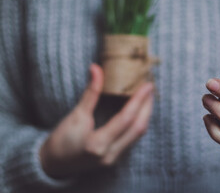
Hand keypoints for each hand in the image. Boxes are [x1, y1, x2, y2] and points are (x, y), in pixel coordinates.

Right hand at [39, 64, 153, 177]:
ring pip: (138, 135)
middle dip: (147, 106)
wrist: (54, 164)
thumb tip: (96, 69)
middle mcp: (110, 154)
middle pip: (138, 128)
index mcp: (97, 144)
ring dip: (145, 114)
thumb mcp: (76, 115)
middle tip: (150, 88)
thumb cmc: (61, 140)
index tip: (147, 85)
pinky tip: (140, 111)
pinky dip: (139, 122)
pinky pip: (134, 138)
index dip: (138, 100)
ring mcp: (115, 159)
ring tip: (147, 96)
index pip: (126, 119)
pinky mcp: (116, 158)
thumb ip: (90, 93)